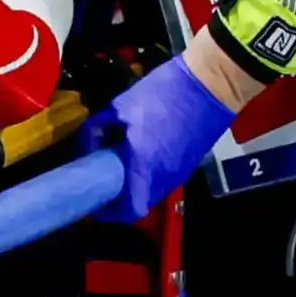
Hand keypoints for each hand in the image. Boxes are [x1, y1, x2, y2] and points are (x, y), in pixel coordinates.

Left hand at [81, 58, 240, 221]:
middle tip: (103, 177)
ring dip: (134, 185)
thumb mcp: (120, 106)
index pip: (129, 210)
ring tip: (121, 162)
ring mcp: (179, 173)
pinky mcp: (188, 165)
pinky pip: (163, 179)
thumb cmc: (165, 91)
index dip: (109, 212)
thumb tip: (85, 146)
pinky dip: (148, 175)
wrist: (210, 84)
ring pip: (150, 193)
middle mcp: (164, 177)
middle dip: (118, 196)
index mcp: (144, 166)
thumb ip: (96, 130)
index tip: (95, 200)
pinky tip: (142, 152)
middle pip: (138, 204)